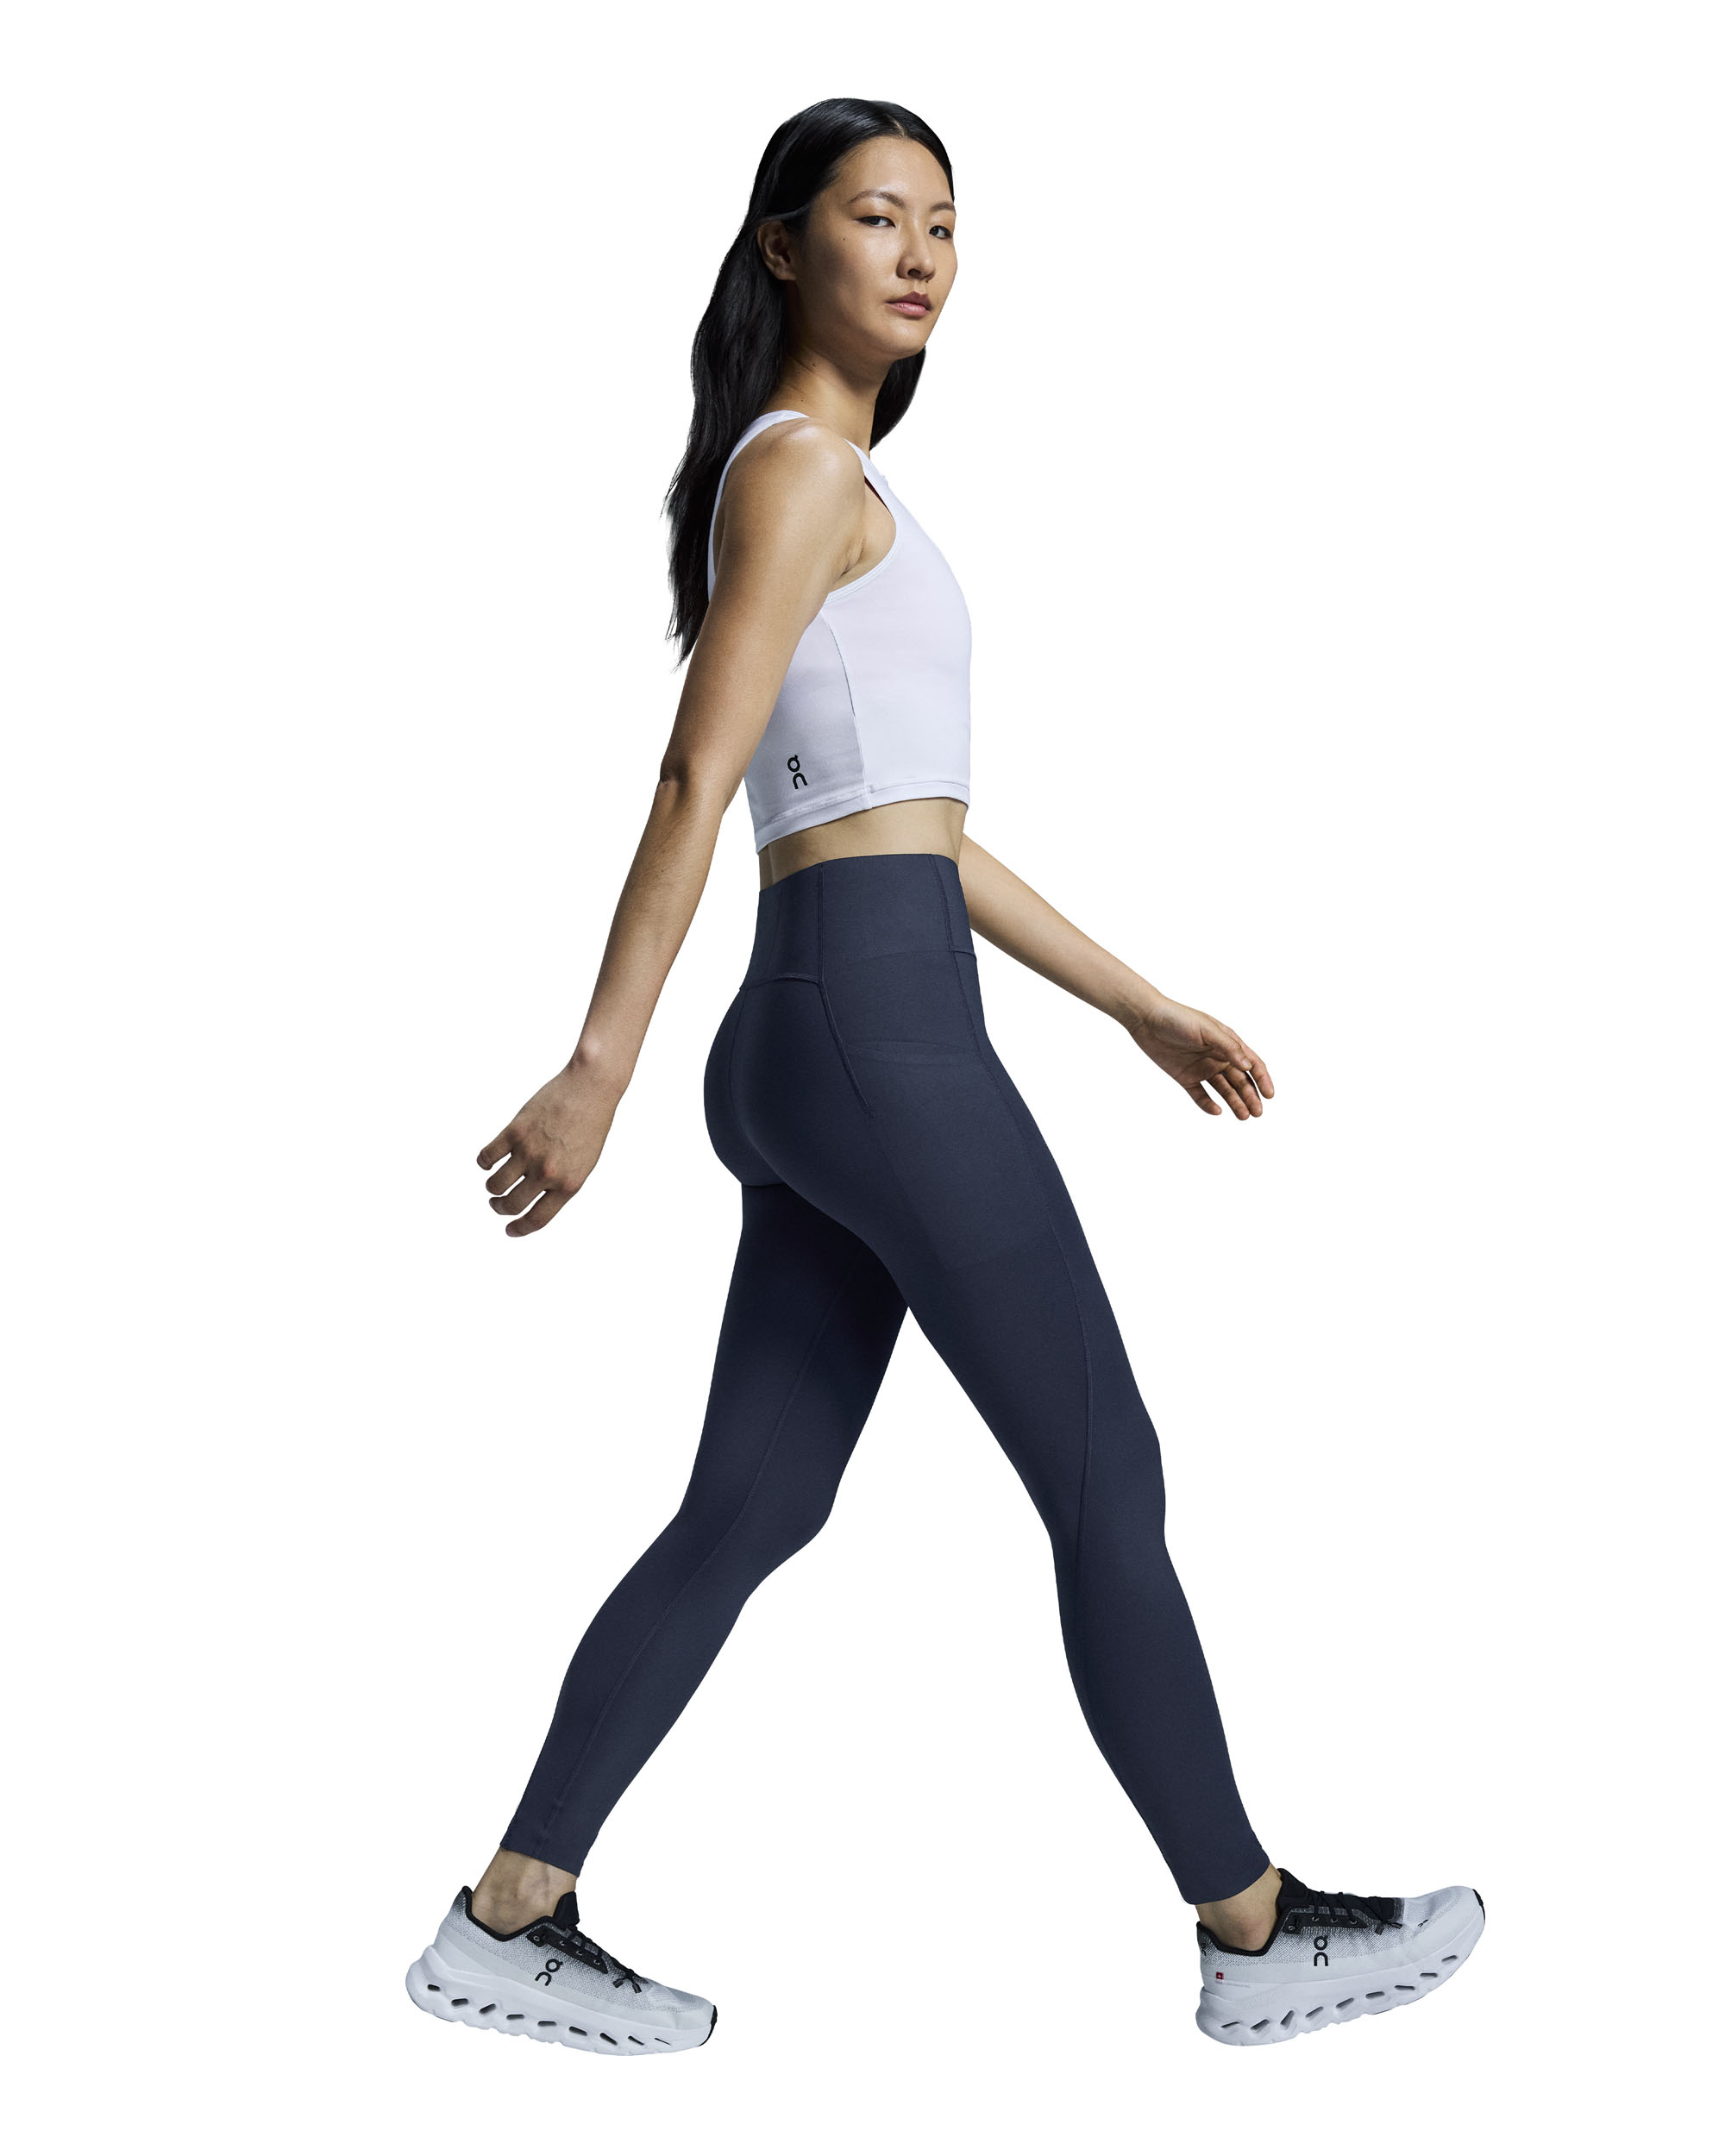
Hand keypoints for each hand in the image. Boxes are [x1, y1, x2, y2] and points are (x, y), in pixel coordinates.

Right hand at [476, 1063, 619, 1236]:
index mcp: (568, 1184)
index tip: (509, 1230)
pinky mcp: (515, 1131)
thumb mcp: (584, 1164)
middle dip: (500, 1209)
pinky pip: (487, 1156)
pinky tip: (488, 1161)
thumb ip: (560, 1184)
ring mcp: (530, 1152)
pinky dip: (483, 1162)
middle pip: (511, 1205)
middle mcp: (548, 1172)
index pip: (537, 1219)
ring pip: (495, 1184)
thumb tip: (533, 1199)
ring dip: (491, 1189)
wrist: (591, 1089)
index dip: (519, 1229)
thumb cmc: (591, 1125)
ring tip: (494, 1185)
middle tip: (497, 1205)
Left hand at [1125, 994, 1273, 1118]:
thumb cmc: (1178, 1018)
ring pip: (1224, 1090)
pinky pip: (1200, 1095)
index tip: (1270, 1095)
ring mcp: (1202, 1068)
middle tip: (1257, 1113)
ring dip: (1235, 1103)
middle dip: (1251, 1097)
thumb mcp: (1207, 1030)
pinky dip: (1209, 1104)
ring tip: (1243, 1117)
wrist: (1146, 1019)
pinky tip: (1217, 1111)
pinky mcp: (1185, 1077)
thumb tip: (1249, 1066)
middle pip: (1240, 1081)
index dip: (1263, 1079)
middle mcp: (1218, 1057)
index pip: (1252, 1063)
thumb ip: (1229, 1047)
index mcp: (1228, 1043)